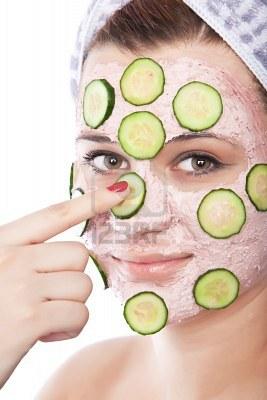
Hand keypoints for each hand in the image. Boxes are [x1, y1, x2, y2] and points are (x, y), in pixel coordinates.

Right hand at [0, 181, 128, 388]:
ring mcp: (21, 287)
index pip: (52, 215)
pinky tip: (44, 334)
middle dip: (73, 279)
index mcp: (3, 244)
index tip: (118, 192)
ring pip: (83, 285)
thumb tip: (73, 258)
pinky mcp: (29, 319)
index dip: (88, 202)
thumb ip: (29, 260)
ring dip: (71, 306)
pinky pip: (79, 314)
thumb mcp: (2, 274)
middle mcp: (12, 259)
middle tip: (49, 298)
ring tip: (44, 317)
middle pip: (78, 254)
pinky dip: (69, 328)